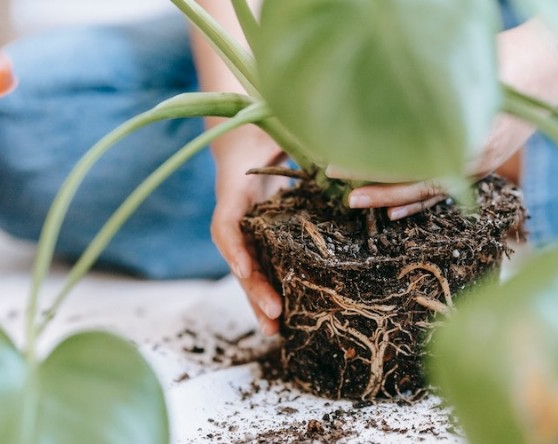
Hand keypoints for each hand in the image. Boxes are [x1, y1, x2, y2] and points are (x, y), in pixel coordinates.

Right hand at [210, 124, 286, 335]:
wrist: (244, 134)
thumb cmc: (260, 126)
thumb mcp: (273, 125)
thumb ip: (293, 138)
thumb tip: (331, 153)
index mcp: (234, 190)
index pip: (226, 223)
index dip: (234, 248)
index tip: (244, 270)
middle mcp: (237, 215)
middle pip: (240, 259)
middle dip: (254, 289)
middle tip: (272, 315)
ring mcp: (248, 228)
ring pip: (250, 271)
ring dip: (261, 301)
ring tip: (275, 331)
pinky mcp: (261, 235)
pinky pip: (265, 265)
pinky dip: (273, 289)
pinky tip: (285, 316)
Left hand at [331, 18, 557, 218]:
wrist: (549, 68)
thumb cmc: (509, 62)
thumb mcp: (469, 72)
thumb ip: (433, 91)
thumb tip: (381, 96)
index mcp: (469, 132)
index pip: (410, 158)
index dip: (373, 163)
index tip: (339, 161)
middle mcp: (474, 154)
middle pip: (415, 177)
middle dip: (374, 181)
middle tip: (337, 176)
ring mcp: (479, 164)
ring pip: (428, 188)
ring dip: (390, 196)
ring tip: (357, 199)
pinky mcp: (481, 165)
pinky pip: (445, 191)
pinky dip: (418, 202)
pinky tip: (395, 211)